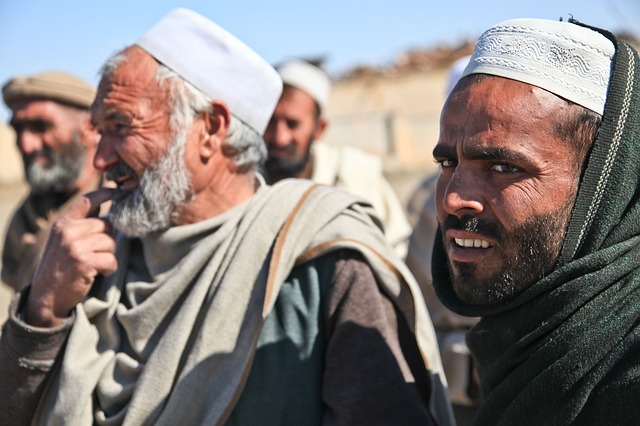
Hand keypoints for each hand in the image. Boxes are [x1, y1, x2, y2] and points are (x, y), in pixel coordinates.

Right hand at [25, 188, 116, 326]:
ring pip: (111, 242)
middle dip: (108, 240)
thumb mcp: (65, 240)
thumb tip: (109, 206)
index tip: (118, 191)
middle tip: (96, 253)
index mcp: (63, 222)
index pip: (87, 200)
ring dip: (108, 255)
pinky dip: (109, 268)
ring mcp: (75, 245)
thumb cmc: (61, 266)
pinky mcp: (84, 261)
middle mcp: (68, 231)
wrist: (47, 296)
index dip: (106, 193)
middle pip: (107, 224)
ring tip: (94, 263)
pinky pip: (111, 260)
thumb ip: (82, 223)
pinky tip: (97, 272)